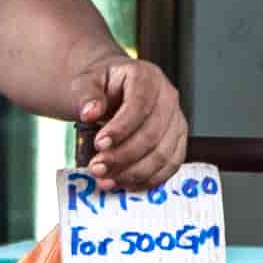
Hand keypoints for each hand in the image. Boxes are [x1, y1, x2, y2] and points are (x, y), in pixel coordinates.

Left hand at [72, 55, 186, 190]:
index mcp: (146, 78)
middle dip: (123, 156)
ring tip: (105, 180)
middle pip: (152, 134)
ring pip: (163, 154)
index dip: (120, 129)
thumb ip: (86, 94)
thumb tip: (89, 112)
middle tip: (97, 168)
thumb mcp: (85, 81)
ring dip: (134, 172)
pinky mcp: (177, 140)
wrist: (111, 88)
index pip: (139, 106)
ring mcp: (176, 120)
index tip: (99, 144)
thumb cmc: (100, 84)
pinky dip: (149, 178)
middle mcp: (168, 98)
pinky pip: (170, 164)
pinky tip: (126, 184)